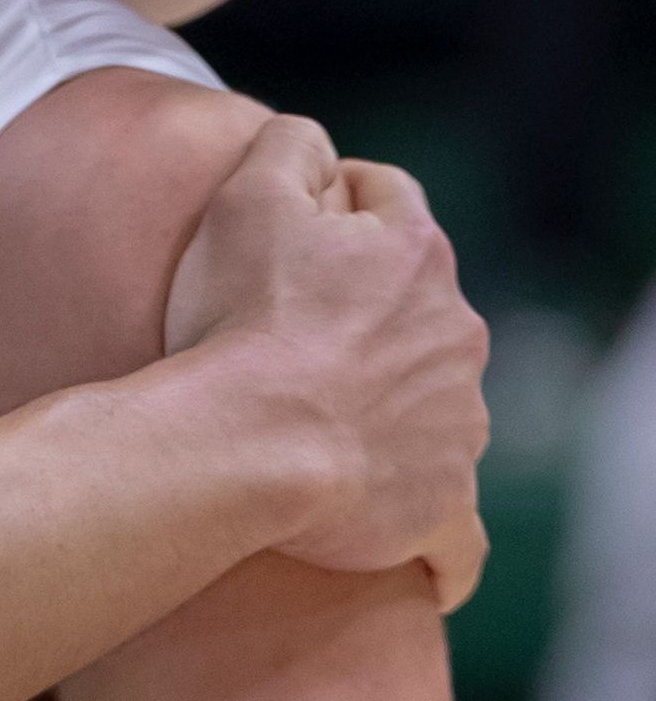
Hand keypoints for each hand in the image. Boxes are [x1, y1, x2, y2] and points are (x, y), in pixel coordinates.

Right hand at [165, 117, 489, 601]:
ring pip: (435, 399)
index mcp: (414, 256)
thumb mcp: (246, 198)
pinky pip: (454, 524)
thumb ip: (286, 146)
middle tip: (288, 329)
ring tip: (319, 426)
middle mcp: (455, 333)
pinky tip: (417, 559)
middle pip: (416, 303)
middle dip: (369, 309)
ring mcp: (459, 421)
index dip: (338, 200)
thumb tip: (310, 141)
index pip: (387, 200)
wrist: (257, 445)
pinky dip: (435, 535)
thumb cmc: (242, 323)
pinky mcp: (444, 498)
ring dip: (394, 404)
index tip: (293, 225)